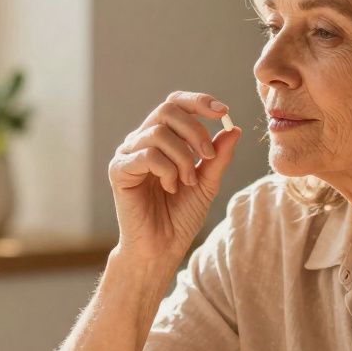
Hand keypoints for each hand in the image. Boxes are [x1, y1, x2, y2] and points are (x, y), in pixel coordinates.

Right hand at [108, 91, 240, 263]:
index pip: (175, 104)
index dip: (198, 102)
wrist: (162, 248)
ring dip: (183, 157)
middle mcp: (141, 141)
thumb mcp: (207, 183)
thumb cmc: (180, 217)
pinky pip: (147, 154)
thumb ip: (218, 157)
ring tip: (188, 181)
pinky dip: (167, 170)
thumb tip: (233, 128)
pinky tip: (171, 188)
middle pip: (167, 110)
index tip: (222, 112)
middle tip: (207, 157)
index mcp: (161, 139)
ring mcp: (127, 154)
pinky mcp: (118, 170)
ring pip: (158, 132)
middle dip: (195, 131)